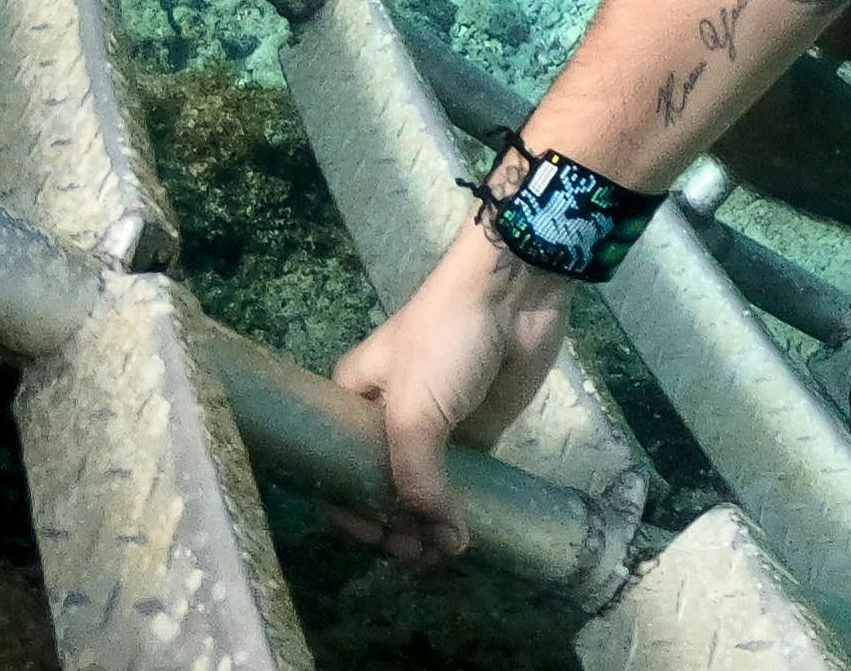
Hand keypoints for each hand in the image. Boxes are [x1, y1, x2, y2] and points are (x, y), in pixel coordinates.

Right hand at [328, 225, 571, 564]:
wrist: (512, 295)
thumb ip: (419, 482)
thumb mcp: (413, 412)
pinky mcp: (474, 434)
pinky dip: (455, 513)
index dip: (351, 511)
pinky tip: (459, 539)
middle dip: (389, 525)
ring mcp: (433, 429)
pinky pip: (458, 484)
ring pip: (418, 492)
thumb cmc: (445, 342)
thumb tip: (444, 543)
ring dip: (422, 528)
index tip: (377, 537)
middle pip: (377, 488)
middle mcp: (385, 419)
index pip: (338, 471)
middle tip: (413, 553)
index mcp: (353, 401)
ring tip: (437, 556)